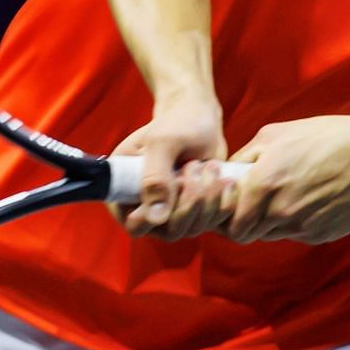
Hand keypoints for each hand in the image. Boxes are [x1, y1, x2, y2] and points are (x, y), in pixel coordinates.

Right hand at [111, 95, 230, 238]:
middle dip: (189, 200)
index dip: (155, 218)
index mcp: (125, 191)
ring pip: (193, 228)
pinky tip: (223, 177)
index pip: (135, 225)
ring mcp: (173, 211)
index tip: (174, 187)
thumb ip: (155, 177)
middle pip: (170, 231)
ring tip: (207, 165)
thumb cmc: (176, 124)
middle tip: (194, 165)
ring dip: (208, 198)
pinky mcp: (197, 210)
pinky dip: (222, 200)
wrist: (200, 118)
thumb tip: (156, 218)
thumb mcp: (163, 144)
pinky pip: (213, 222)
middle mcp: (148, 207)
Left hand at [222, 115, 349, 244]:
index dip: (223, 215)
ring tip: (286, 195)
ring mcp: (299, 226)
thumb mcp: (276, 134)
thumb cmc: (325, 139)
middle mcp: (279, 210)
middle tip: (251, 204)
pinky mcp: (318, 235)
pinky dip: (294, 222)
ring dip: (269, 221)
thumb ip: (244, 157)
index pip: (227, 220)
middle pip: (244, 234)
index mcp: (263, 183)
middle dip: (242, 222)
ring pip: (269, 234)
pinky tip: (308, 200)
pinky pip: (294, 234)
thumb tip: (224, 175)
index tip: (228, 204)